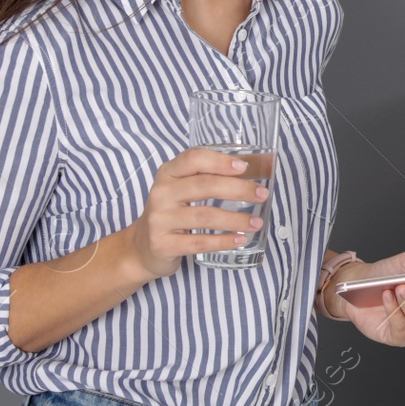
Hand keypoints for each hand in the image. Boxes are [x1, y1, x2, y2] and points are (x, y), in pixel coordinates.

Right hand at [125, 148, 269, 280]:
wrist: (143, 246)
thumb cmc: (172, 211)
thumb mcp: (182, 188)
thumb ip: (210, 177)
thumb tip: (258, 168)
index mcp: (168, 173)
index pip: (194, 159)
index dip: (220, 161)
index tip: (244, 167)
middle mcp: (161, 193)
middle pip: (204, 186)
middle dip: (238, 189)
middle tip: (262, 194)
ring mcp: (160, 219)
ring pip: (204, 216)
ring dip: (236, 219)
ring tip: (257, 222)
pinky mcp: (162, 244)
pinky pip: (198, 242)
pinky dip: (223, 241)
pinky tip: (240, 239)